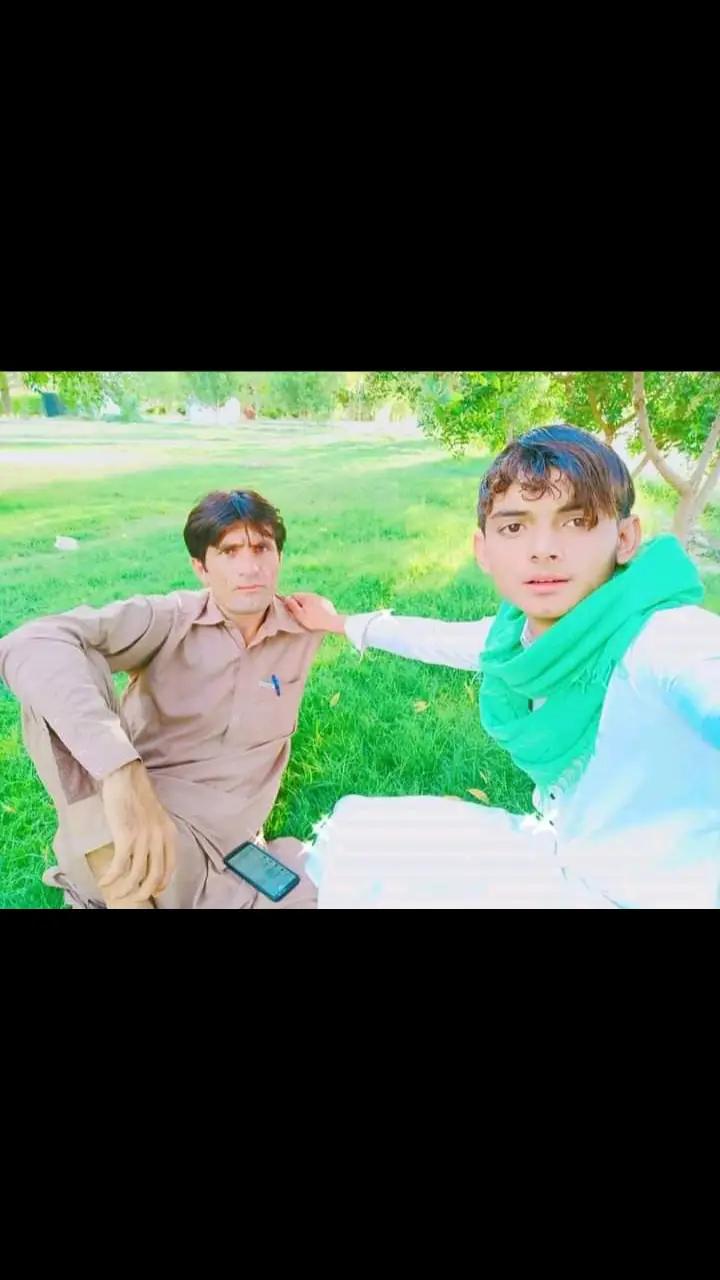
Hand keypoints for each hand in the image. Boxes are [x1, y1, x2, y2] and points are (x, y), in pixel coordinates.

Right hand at [98, 760, 176, 904]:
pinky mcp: (126, 836)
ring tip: (115, 891)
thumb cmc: (136, 795)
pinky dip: (111, 877)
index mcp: (169, 833)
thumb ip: (155, 835)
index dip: (162, 883)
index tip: (153, 890)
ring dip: (125, 888)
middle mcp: (160, 837)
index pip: (171, 866)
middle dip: (144, 892)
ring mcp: (144, 837)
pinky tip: (104, 880)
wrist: (125, 777)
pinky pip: (120, 865)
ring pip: (137, 874)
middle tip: (133, 897)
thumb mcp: (155, 817)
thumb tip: (147, 855)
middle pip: (156, 876)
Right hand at [283, 592, 346, 634]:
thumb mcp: (300, 615)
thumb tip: (286, 598)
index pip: (294, 595)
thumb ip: (292, 606)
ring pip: (310, 600)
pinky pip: (318, 604)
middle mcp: (314, 595)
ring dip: (308, 606)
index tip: (291, 610)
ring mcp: (321, 598)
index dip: (290, 602)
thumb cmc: (314, 620)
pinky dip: (316, 608)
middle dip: (299, 604)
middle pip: (302, 597)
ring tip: (309, 616)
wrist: (332, 622)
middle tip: (300, 615)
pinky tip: (317, 616)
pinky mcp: (327, 603)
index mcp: (306, 597)